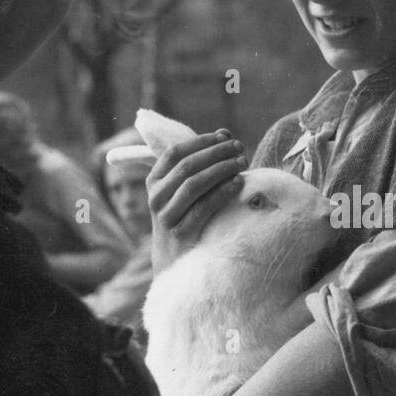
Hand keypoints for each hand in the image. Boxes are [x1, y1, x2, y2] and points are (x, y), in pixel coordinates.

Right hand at [147, 129, 245, 272]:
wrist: (175, 261)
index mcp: (154, 182)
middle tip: (240, 147)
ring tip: (242, 162)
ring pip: (194, 184)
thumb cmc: (186, 218)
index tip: (224, 136)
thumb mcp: (183, 192)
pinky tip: (239, 183)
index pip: (175, 152)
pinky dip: (223, 192)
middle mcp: (156, 198)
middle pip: (187, 166)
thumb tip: (224, 135)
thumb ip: (199, 165)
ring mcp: (166, 216)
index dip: (201, 141)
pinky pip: (204, 208)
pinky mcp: (181, 233)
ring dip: (221, 169)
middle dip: (216, 153)